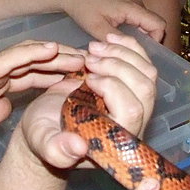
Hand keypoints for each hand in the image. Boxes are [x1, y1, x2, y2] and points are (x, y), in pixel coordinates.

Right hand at [0, 40, 83, 156]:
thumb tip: (10, 109)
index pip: (30, 77)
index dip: (54, 76)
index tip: (79, 78)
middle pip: (35, 64)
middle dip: (63, 62)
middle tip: (91, 62)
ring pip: (28, 56)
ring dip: (57, 54)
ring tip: (82, 54)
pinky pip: (10, 59)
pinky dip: (33, 52)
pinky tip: (53, 49)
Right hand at [19, 33, 156, 169]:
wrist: (47, 122)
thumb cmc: (44, 133)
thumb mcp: (42, 141)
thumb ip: (55, 150)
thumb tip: (78, 148)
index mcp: (114, 142)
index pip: (131, 111)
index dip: (113, 87)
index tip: (87, 77)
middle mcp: (133, 126)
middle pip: (144, 90)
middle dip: (118, 66)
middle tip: (90, 57)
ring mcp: (138, 106)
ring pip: (148, 74)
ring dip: (123, 53)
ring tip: (95, 47)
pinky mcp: (133, 89)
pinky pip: (144, 65)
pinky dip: (129, 47)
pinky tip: (109, 39)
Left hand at [63, 0, 165, 44]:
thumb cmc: (83, 7)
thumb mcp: (97, 29)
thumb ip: (116, 41)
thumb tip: (129, 55)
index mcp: (133, 7)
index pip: (159, 24)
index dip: (157, 40)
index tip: (143, 53)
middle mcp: (136, 2)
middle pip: (154, 23)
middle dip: (148, 39)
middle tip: (133, 53)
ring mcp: (131, 1)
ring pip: (145, 21)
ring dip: (140, 34)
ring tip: (125, 47)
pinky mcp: (125, 2)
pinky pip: (138, 17)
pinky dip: (133, 28)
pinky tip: (120, 37)